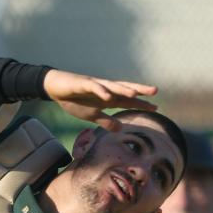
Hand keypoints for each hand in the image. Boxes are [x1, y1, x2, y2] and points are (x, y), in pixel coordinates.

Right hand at [43, 69, 157, 129]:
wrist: (56, 89)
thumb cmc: (75, 100)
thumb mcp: (93, 115)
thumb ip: (106, 121)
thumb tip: (120, 128)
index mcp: (108, 98)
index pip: (128, 100)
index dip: (141, 103)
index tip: (156, 107)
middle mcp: (105, 89)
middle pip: (125, 89)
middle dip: (139, 90)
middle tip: (154, 91)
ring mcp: (95, 85)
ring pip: (111, 86)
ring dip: (123, 89)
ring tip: (134, 92)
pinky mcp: (83, 83)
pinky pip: (93, 87)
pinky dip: (101, 91)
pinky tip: (108, 96)